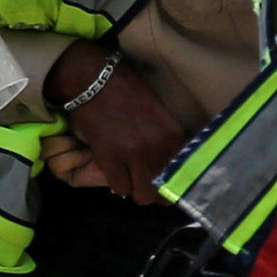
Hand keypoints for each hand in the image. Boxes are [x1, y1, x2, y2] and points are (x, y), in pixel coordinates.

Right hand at [44, 42, 187, 202]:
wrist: (95, 80)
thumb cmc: (127, 93)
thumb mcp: (158, 115)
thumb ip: (164, 141)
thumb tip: (164, 165)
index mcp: (173, 136)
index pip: (181, 178)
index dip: (169, 184)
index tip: (160, 181)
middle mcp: (159, 149)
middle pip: (162, 193)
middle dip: (152, 191)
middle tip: (141, 181)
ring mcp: (135, 155)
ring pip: (142, 196)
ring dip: (133, 188)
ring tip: (126, 176)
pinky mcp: (111, 158)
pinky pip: (120, 188)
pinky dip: (116, 182)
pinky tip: (113, 169)